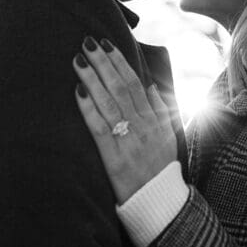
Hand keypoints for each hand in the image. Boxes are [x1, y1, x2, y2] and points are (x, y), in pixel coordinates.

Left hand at [72, 38, 178, 204]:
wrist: (160, 204)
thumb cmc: (161, 170)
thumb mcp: (168, 136)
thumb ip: (160, 109)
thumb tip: (151, 85)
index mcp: (154, 119)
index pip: (134, 82)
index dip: (119, 61)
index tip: (106, 43)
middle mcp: (142, 126)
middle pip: (120, 87)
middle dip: (102, 62)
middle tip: (87, 42)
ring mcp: (128, 141)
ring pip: (108, 103)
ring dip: (92, 78)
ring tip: (78, 60)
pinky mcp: (114, 159)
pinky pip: (99, 129)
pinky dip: (88, 109)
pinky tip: (78, 92)